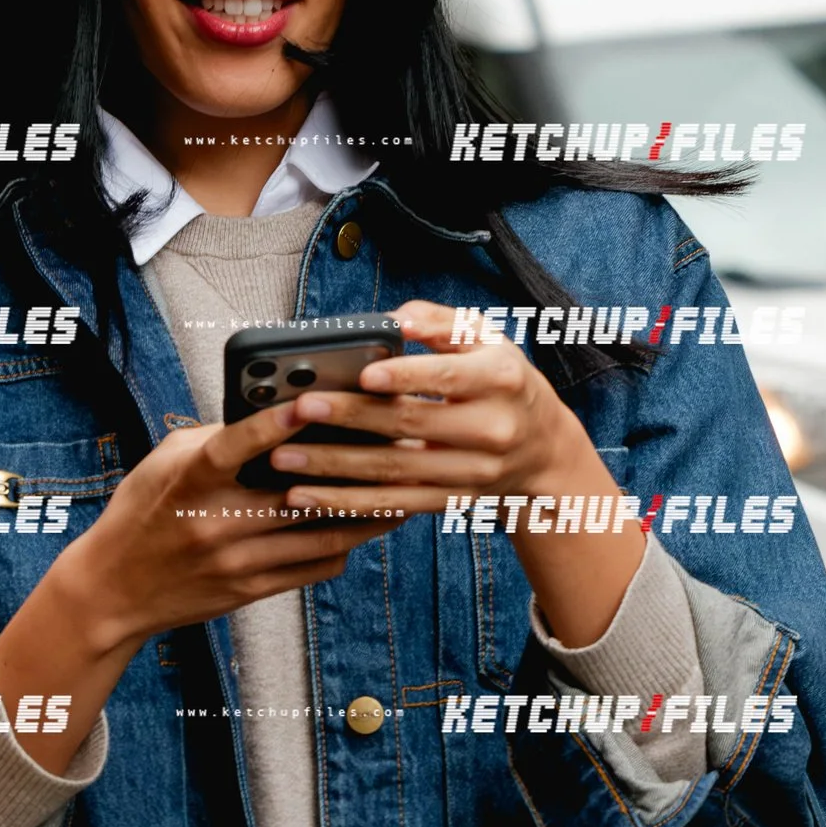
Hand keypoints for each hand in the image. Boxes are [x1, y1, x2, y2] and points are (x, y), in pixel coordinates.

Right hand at [0, 402, 399, 774]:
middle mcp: (214, 523)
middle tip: (392, 450)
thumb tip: (271, 416)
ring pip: (319, 536)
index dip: (273, 424)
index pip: (234, 448)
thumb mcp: (164, 465)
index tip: (311, 401)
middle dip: (351, 471)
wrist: (112, 591)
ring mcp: (234, 561)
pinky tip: (359, 530)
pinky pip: (311, 568)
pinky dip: (340, 547)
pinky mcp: (247, 589)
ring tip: (400, 495)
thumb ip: (215, 439)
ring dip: (365, 515)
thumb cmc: (141, 515)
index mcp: (189, 484)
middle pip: (298, 495)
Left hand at [266, 298, 643, 648]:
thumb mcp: (488, 340)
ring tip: (284, 459)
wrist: (542, 450)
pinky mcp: (449, 502)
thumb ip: (441, 322)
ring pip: (394, 471)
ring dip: (334, 468)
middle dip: (350, 417)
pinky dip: (345, 504)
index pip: (448, 376)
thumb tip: (394, 320)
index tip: (363, 372)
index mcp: (501, 379)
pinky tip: (305, 499)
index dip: (405, 376)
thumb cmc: (502, 382)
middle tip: (300, 409)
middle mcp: (491, 429)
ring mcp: (471, 472)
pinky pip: (392, 506)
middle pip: (411, 424)